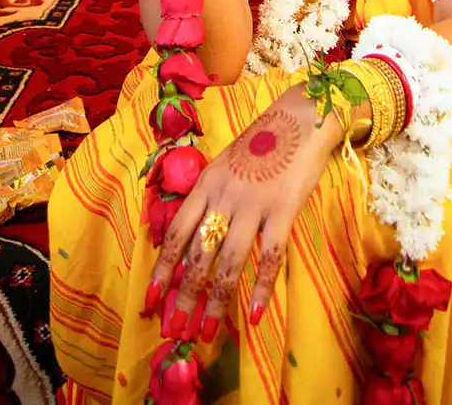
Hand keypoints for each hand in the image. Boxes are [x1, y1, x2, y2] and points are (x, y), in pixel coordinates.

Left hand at [145, 85, 339, 343]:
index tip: (149, 300)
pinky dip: (260, 289)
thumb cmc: (264, 141)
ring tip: (206, 334)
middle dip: (184, 297)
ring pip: (228, 262)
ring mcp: (253, 203)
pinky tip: (254, 316)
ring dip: (216, 303)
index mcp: (207, 183)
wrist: (302, 117)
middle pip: (199, 254)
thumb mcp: (227, 163)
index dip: (162, 269)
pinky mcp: (283, 210)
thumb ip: (211, 196)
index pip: (177, 232)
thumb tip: (194, 237)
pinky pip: (269, 256)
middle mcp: (224, 195)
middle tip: (174, 330)